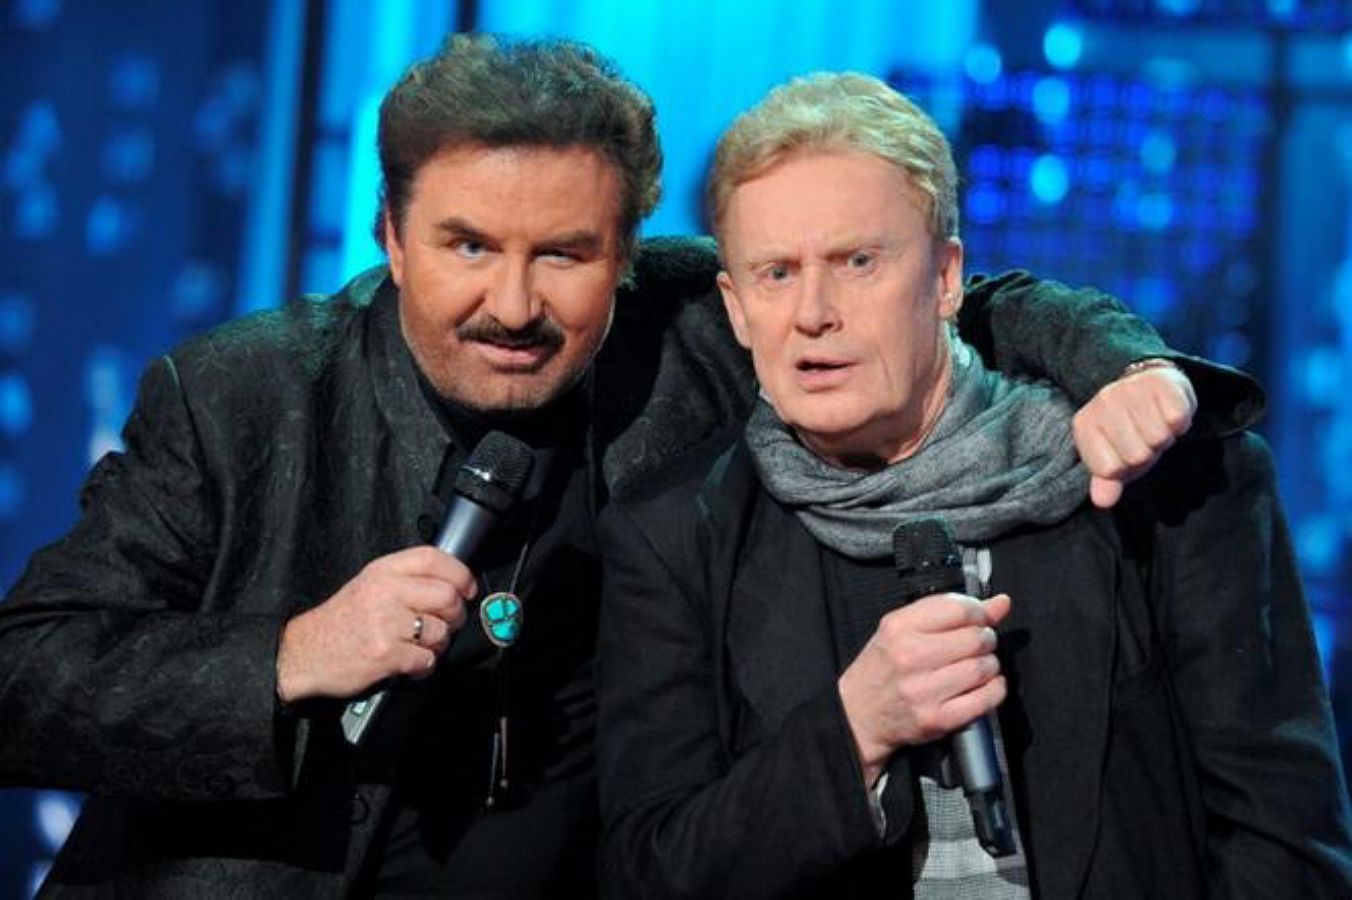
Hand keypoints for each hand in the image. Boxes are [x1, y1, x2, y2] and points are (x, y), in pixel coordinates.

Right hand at [275, 546, 476, 702]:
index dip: (459, 573)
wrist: (302, 653)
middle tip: (447, 624)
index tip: (466, 589)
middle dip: (455, 615)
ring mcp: (385, 623)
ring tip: (421, 646)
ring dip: (439, 645)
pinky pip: (427, 660)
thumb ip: (404, 579)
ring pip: (441, 631)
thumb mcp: (368, 585)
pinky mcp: (385, 654)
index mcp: (382, 571)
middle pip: (447, 596)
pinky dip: (424, 666)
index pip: (433, 558)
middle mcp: (385, 592)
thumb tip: (450, 582)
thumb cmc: (340, 622)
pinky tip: (410, 663)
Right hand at [838, 593, 1010, 785]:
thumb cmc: (882, 668)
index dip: (979, 612)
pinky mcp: (937, 718)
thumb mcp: (903, 630)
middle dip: (986, 640)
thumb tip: (1000, 603)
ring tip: (977, 667)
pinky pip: (986, 699)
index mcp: (900, 627)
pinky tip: (984, 686)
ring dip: (990, 666)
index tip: (979, 619)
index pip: (959, 609)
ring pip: (984, 668)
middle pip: (976, 639)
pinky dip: (994, 690)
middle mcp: (910, 656)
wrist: (857, 714)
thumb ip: (949, 612)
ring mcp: (923, 690)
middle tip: (978, 645)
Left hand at [1073, 363, 1195, 508]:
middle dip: (1147, 452)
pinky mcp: (1160, 382)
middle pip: (1137, 455)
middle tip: (1145, 435)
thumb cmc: (1129, 429)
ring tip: (1157, 423)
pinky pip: (1177, 418)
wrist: (1147, 384)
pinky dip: (1180, 422)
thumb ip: (1107, 480)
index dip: (1125, 468)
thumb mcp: (1114, 456)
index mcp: (1085, 424)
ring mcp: (1130, 389)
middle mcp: (1103, 403)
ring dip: (1164, 437)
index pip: (1110, 469)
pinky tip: (1169, 412)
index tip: (1125, 451)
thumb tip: (1103, 501)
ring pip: (1158, 438)